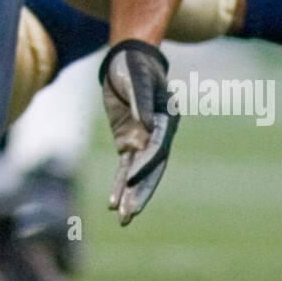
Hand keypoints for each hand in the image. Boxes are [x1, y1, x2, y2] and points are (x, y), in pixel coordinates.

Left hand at [99, 40, 176, 225]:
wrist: (127, 61)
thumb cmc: (134, 65)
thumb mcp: (135, 78)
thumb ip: (141, 100)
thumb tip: (146, 126)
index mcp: (167, 118)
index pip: (158, 147)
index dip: (146, 164)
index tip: (131, 179)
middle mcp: (159, 134)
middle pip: (153, 168)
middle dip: (142, 191)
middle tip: (132, 213)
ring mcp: (144, 140)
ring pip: (139, 173)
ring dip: (131, 195)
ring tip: (123, 219)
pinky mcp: (129, 142)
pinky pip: (125, 168)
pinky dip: (120, 185)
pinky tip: (113, 203)